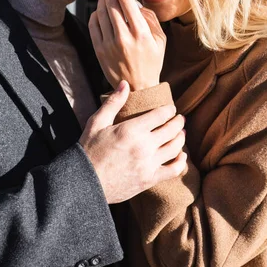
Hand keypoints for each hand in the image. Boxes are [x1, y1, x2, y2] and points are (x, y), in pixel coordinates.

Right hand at [80, 81, 186, 202]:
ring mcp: (148, 164)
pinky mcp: (149, 180)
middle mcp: (144, 146)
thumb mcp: (97, 122)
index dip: (169, 110)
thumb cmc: (89, 150)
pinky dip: (181, 162)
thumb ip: (113, 102)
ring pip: (175, 148)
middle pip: (171, 130)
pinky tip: (181, 156)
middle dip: (178, 122)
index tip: (171, 109)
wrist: (85, 182)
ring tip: (181, 133)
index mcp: (131, 130)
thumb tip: (125, 83)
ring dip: (181, 138)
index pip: (161, 115)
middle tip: (180, 119)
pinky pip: (173, 170)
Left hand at [89, 0, 165, 89]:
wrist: (138, 87)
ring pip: (100, 11)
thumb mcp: (160, 40)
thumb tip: (136, 3)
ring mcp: (108, 44)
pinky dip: (96, 13)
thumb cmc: (151, 62)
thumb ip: (150, 19)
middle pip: (110, 2)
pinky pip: (93, 23)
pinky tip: (101, 12)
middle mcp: (123, 37)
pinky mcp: (98, 49)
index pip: (126, 0)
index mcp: (141, 33)